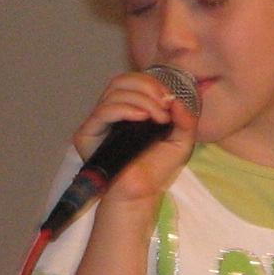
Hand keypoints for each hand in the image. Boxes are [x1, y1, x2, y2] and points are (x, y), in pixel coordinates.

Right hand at [72, 71, 197, 206]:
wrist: (140, 194)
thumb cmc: (156, 171)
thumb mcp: (181, 142)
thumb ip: (186, 119)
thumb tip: (176, 100)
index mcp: (129, 110)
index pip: (133, 82)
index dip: (152, 83)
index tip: (170, 100)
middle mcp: (112, 113)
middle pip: (122, 80)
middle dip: (147, 87)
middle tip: (164, 105)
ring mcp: (98, 123)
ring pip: (114, 92)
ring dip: (141, 99)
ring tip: (158, 118)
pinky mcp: (87, 134)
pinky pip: (104, 110)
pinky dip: (125, 109)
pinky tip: (141, 118)